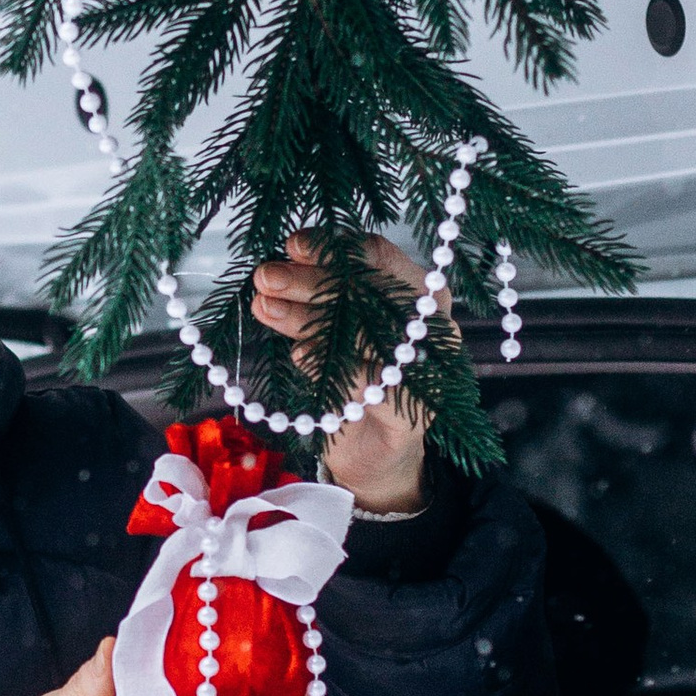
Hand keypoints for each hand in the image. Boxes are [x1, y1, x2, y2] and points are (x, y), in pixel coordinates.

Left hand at [249, 231, 430, 512]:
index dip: (334, 248)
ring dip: (310, 318)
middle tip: (266, 276)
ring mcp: (427, 369)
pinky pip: (370, 381)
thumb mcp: (334, 329)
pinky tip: (301, 355)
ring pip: (367, 332)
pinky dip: (333, 366)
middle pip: (370, 291)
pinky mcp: (412, 411)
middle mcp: (430, 327)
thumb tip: (281, 264)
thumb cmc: (355, 378)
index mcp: (417, 294)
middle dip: (311, 281)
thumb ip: (316, 299)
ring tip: (265, 306)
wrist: (372, 451)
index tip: (294, 245)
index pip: (379, 257)